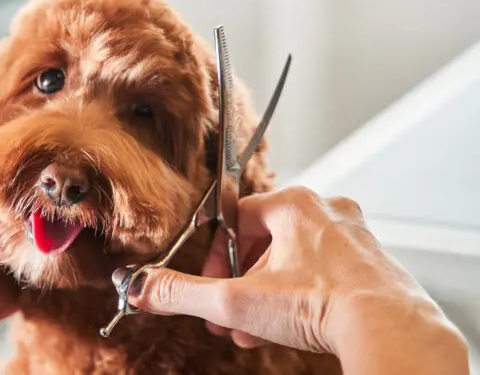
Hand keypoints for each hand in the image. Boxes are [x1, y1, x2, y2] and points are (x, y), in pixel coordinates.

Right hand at [125, 187, 464, 355]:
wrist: (389, 329)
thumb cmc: (321, 302)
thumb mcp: (236, 300)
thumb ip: (183, 292)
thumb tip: (145, 288)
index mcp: (293, 204)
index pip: (236, 217)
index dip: (217, 257)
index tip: (214, 285)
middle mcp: (326, 212)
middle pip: (264, 243)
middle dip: (241, 285)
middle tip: (231, 315)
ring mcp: (352, 237)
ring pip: (293, 263)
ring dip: (268, 296)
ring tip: (258, 330)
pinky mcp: (371, 264)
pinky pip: (322, 274)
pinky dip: (301, 298)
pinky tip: (291, 327)